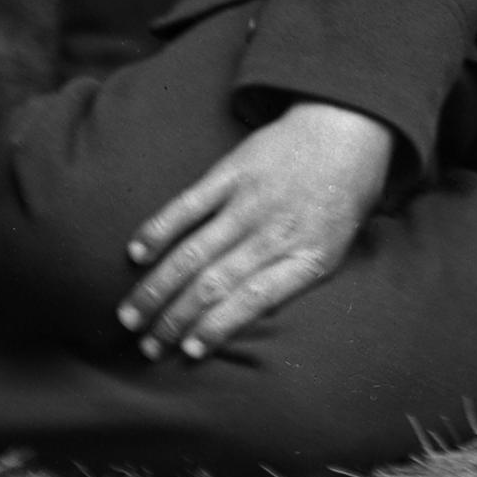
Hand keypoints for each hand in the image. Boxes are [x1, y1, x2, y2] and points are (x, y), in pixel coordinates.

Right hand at [116, 100, 394, 361]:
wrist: (346, 125)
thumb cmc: (341, 196)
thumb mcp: (335, 248)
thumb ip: (294, 281)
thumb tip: (250, 318)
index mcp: (307, 256)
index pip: (253, 301)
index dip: (216, 328)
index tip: (187, 352)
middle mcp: (276, 231)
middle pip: (214, 285)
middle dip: (174, 321)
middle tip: (147, 347)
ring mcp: (252, 199)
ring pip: (193, 253)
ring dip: (157, 288)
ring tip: (129, 317)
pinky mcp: (234, 169)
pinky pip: (190, 203)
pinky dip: (160, 228)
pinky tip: (136, 253)